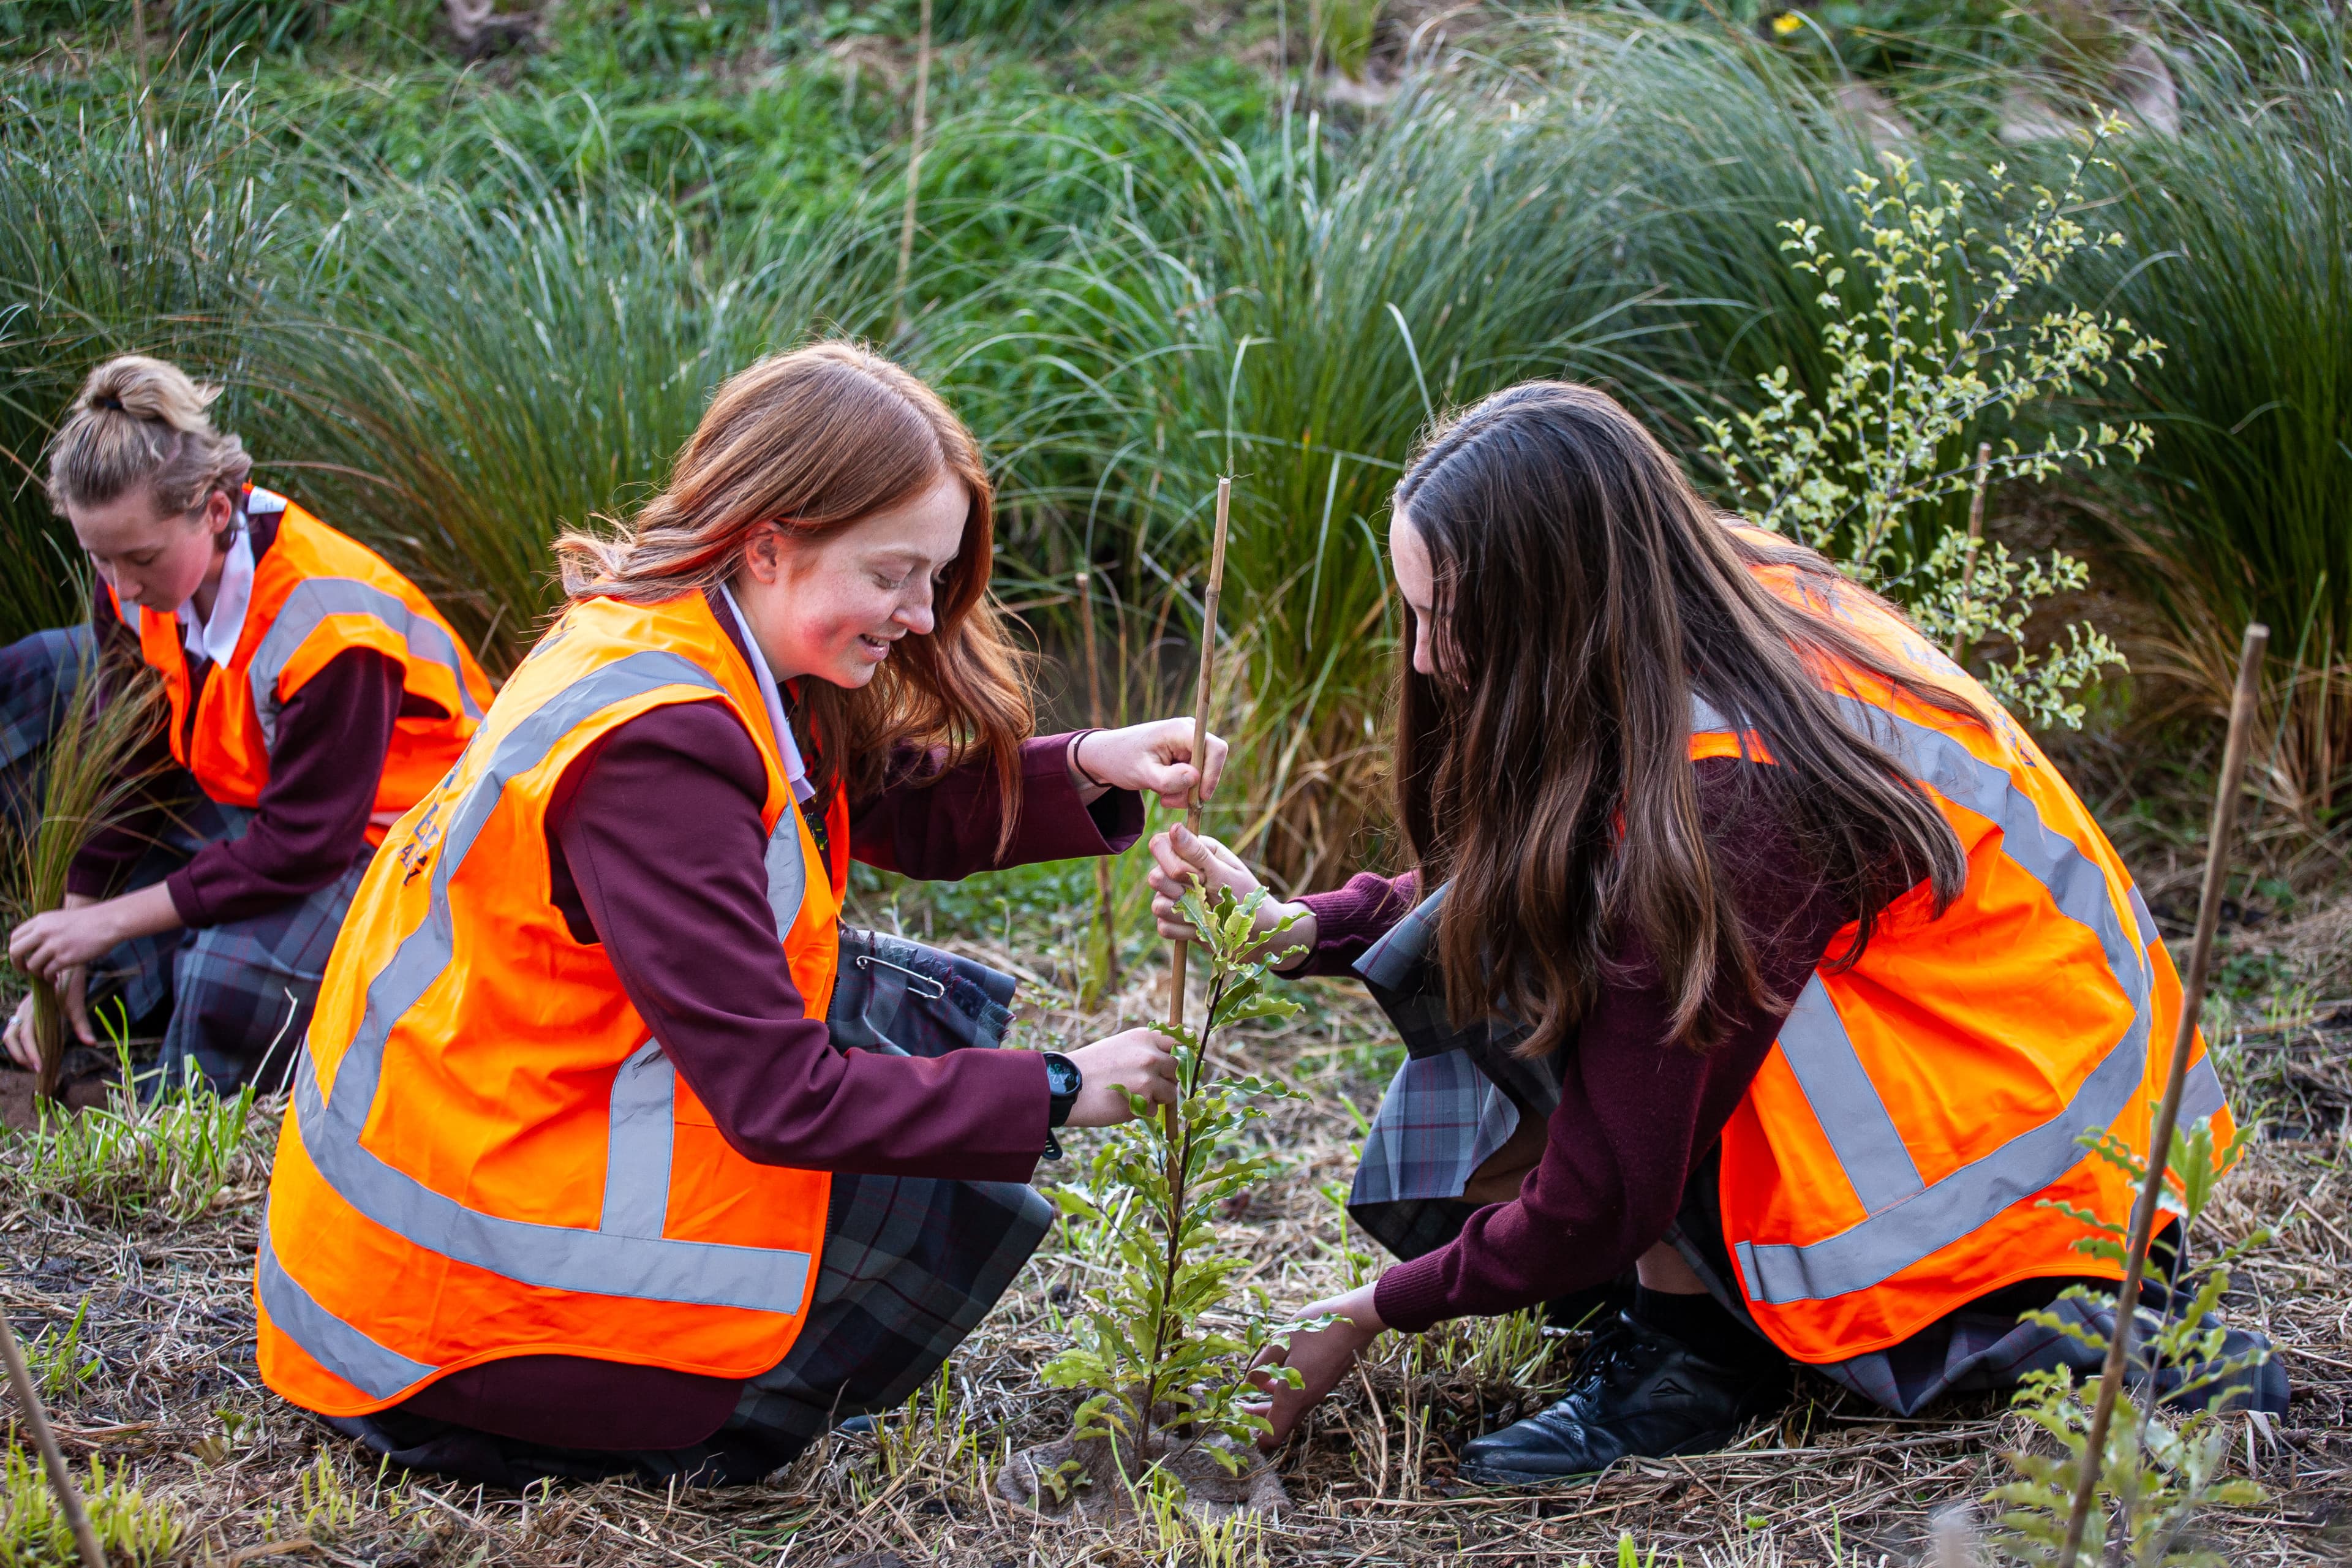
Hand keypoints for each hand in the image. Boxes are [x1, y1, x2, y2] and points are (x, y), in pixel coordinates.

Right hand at [3, 968, 94, 1070]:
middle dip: (21, 1056)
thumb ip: (82, 1025)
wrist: (64, 966)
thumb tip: (92, 1044)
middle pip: (11, 1037)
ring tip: (33, 1063)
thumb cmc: (71, 985)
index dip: (30, 1053)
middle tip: (37, 1069)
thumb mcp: (77, 1005)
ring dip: (18, 1051)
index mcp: (33, 1009)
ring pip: (9, 1034)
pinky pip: (15, 1030)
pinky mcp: (23, 1011)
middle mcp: (23, 1010)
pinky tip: (34, 1051)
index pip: (26, 1036)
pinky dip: (20, 1043)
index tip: (40, 1067)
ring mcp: (21, 1010)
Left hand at [9, 901, 123, 985]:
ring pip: (32, 965)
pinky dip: (49, 977)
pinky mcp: (65, 957)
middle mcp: (43, 931)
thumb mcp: (60, 919)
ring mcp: (54, 945)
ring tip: (47, 974)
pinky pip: (48, 972)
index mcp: (41, 920)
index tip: (21, 958)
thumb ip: (45, 929)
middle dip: (17, 964)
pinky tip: (55, 977)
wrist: (109, 922)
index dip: (15, 949)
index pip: (15, 936)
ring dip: (37, 973)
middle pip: (16, 951)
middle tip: (24, 970)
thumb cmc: (89, 921)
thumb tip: (32, 946)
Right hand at [1062, 1026, 1180, 1127]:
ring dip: (1156, 1097)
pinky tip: (1122, 1105)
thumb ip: (1145, 1049)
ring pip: (1170, 1093)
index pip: (1179, 1043)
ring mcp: (1148, 1079)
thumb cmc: (1090, 1066)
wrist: (1066, 1086)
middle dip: (1166, 1078)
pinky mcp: (1143, 1102)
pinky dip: (1143, 1112)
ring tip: (1131, 1094)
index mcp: (1144, 1037)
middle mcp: (1150, 1055)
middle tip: (1144, 1082)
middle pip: (1177, 1070)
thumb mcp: (1120, 1046)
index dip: (1181, 1055)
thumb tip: (1177, 1056)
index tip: (1179, 1061)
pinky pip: (1155, 1111)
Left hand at [1070, 719, 1227, 809]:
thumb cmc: (1121, 760)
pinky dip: (1182, 789)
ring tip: (1162, 797)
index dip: (1213, 773)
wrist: (1107, 756)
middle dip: (1194, 787)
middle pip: (1210, 763)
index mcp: (1180, 730)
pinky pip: (1194, 776)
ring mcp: (1188, 744)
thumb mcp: (1142, 774)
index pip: (1214, 748)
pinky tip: (1163, 791)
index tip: (1201, 796)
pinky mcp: (1185, 755)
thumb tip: (1196, 778)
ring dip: (1186, 791)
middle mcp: (1189, 733)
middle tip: (1169, 802)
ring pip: (1202, 773)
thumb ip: (1169, 778)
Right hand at [1148, 824, 1314, 967]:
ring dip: (1185, 914)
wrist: (1259, 934)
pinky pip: (1163, 927)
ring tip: (1208, 915)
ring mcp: (1176, 898)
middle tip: (1206, 896)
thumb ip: (1198, 854)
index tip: (1198, 876)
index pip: (1160, 845)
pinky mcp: (1176, 922)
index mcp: (1193, 851)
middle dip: (1179, 891)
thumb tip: (1174, 827)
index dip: (1172, 863)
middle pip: (1154, 877)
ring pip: (1157, 905)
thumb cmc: (1247, 897)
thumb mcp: (1225, 873)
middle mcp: (1180, 872)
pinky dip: (1184, 931)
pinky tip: (1203, 929)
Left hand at [1244, 1282, 1386, 1448]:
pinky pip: (1303, 1395)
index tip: (1242, 1423)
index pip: (1274, 1435)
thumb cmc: (1316, 1329)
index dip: (1257, 1436)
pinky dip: (1287, 1392)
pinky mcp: (1327, 1380)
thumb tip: (1250, 1384)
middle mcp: (1308, 1399)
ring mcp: (1320, 1390)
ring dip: (1273, 1403)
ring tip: (1256, 1386)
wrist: (1357, 1320)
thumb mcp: (1280, 1343)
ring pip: (1292, 1408)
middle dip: (1260, 1417)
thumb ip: (1262, 1367)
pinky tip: (1279, 1372)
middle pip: (1282, 1422)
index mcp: (1294, 1396)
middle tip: (1242, 1405)